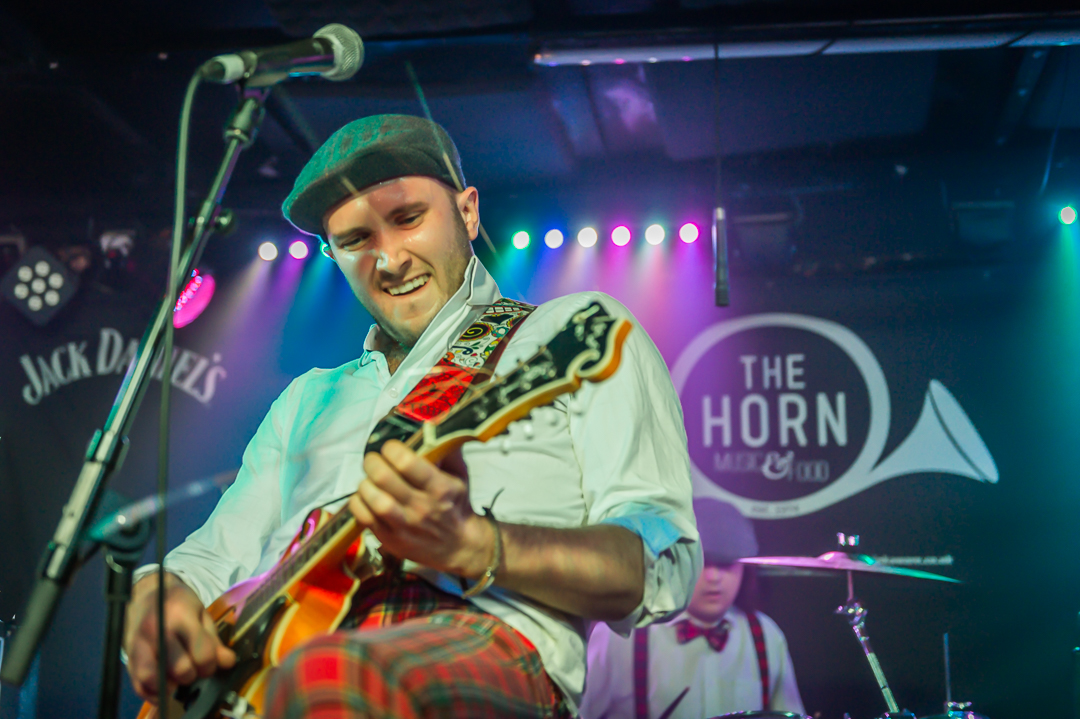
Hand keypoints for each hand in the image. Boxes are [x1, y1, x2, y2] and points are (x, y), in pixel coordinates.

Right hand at [124, 572, 235, 703]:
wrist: (146, 593)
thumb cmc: (177, 603)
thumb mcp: (201, 614)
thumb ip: (213, 640)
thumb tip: (228, 662)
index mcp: (180, 616)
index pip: (202, 654)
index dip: (210, 664)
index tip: (209, 661)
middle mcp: (157, 631)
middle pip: (181, 670)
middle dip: (193, 674)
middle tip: (194, 667)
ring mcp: (138, 644)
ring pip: (155, 679)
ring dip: (171, 686)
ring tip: (179, 679)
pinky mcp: (128, 657)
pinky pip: (138, 685)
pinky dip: (152, 694)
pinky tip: (164, 689)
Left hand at [348, 440, 493, 577]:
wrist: (459, 545)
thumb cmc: (456, 505)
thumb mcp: (460, 475)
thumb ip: (447, 449)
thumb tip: (432, 424)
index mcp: (440, 488)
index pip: (407, 462)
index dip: (392, 449)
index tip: (390, 447)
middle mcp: (422, 507)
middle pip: (384, 478)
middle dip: (373, 462)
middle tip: (374, 459)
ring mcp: (405, 526)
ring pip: (372, 499)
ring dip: (365, 483)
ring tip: (369, 478)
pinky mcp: (390, 539)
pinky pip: (363, 517)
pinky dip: (358, 502)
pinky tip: (365, 496)